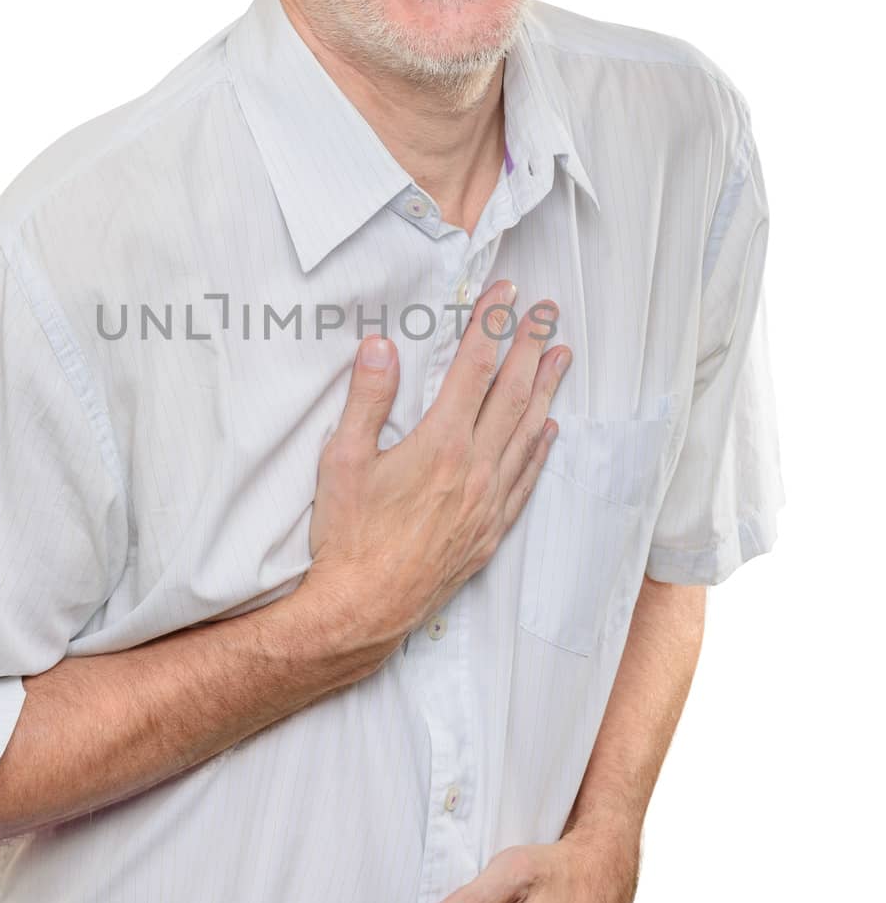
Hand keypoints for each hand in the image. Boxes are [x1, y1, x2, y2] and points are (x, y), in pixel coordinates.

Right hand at [302, 280, 570, 666]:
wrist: (364, 608)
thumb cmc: (347, 536)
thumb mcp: (341, 461)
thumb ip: (365, 399)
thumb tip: (380, 346)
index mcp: (440, 445)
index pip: (474, 369)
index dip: (491, 326)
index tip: (506, 294)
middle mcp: (474, 469)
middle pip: (511, 394)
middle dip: (529, 346)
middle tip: (547, 312)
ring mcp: (488, 502)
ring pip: (527, 433)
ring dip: (546, 390)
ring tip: (561, 356)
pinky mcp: (490, 531)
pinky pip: (526, 479)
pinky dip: (540, 448)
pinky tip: (549, 430)